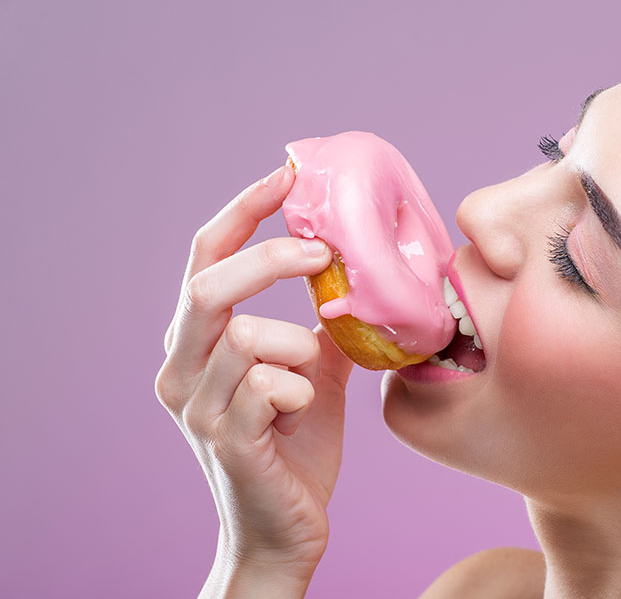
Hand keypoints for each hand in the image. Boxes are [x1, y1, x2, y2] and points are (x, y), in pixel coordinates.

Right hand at [154, 164, 353, 590]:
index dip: (242, 211)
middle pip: (208, 284)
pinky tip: (303, 413)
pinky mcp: (226, 439)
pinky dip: (300, 390)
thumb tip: (360, 282)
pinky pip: (266, 386)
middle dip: (269, 260)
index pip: (203, 258)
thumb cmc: (294, 445)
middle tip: (322, 252)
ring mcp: (197, 406)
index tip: (286, 174)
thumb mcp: (312, 374)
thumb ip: (321, 329)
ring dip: (296, 347)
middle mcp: (180, 368)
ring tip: (311, 379)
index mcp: (195, 343)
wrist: (284, 528)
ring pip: (245, 336)